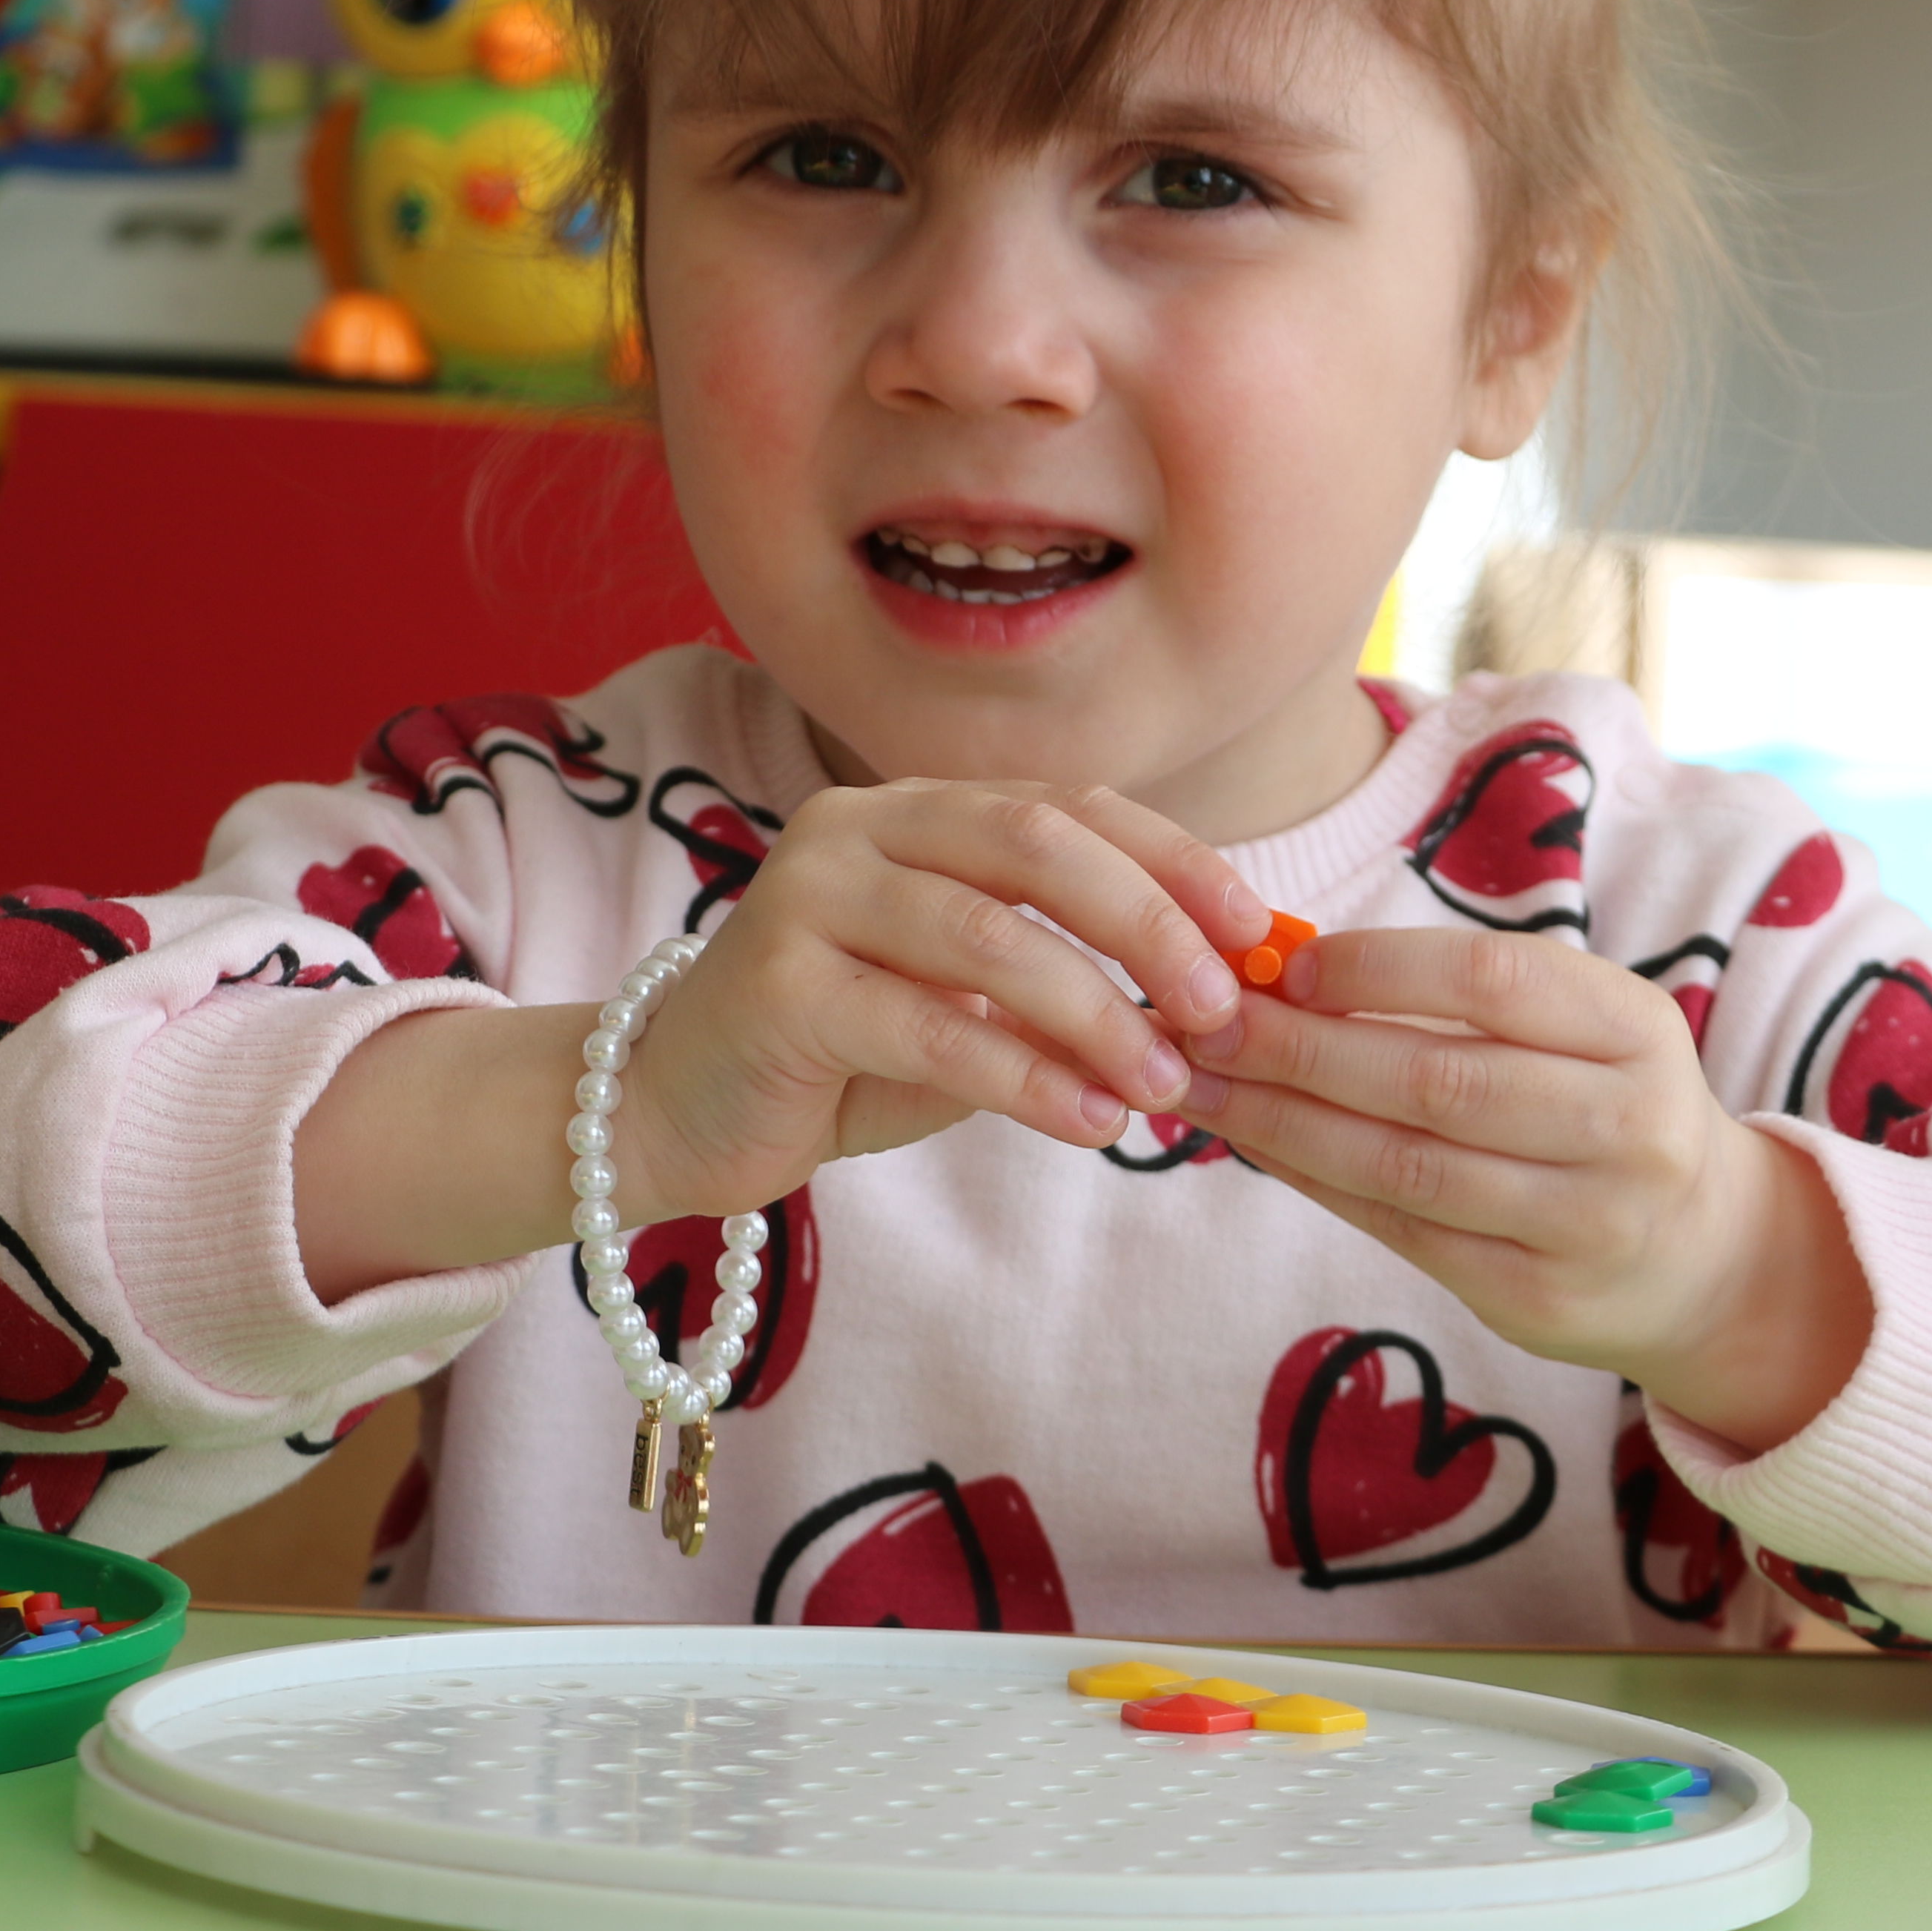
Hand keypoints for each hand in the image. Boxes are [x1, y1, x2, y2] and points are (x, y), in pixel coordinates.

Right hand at [602, 779, 1268, 1223]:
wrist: (669, 1114)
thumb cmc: (844, 1056)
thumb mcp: (970, 1006)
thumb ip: (1066, 986)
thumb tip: (1216, 1002)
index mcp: (917, 810)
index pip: (1071, 809)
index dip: (1176, 865)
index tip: (1262, 935)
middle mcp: (856, 825)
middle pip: (1038, 847)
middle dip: (1150, 926)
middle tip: (1226, 1010)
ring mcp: (806, 896)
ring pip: (987, 937)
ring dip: (1098, 1014)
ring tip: (1165, 1086)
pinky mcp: (776, 986)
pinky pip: (928, 1024)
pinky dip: (1024, 1075)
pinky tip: (1088, 1121)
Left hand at [1178, 931, 1871, 1450]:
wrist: (1705, 1256)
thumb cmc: (1608, 1105)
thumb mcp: (1584, 1027)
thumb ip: (1464, 997)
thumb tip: (1287, 969)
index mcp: (1636, 1029)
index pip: (1492, 980)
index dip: (1378, 970)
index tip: (1285, 966)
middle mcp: (1625, 1126)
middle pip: (1436, 1079)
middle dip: (1301, 1048)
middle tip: (1202, 1023)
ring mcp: (1586, 1223)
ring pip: (1406, 1165)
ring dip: (1284, 1122)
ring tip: (1200, 1084)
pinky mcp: (1536, 1299)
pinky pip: (1401, 1231)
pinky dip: (1317, 1182)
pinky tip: (1257, 1144)